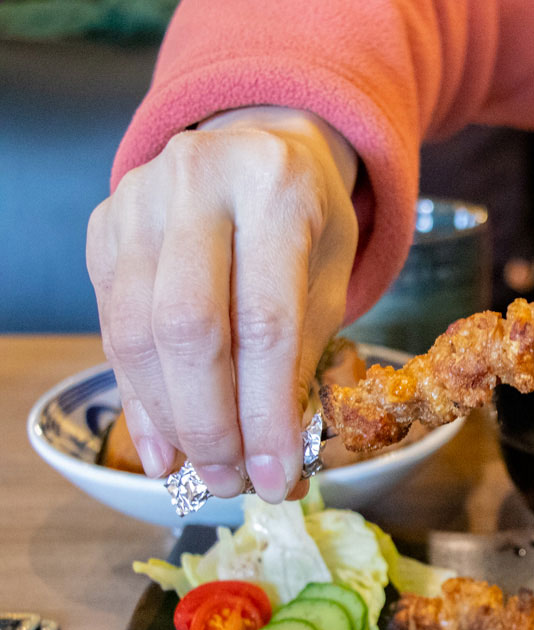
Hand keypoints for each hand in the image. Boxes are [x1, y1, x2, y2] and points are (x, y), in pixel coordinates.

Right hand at [87, 106, 358, 501]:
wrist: (260, 143)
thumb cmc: (307, 220)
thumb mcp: (328, 276)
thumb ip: (301, 357)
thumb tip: (273, 457)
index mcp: (276, 189)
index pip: (266, 320)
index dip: (266, 411)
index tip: (275, 476)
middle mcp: (199, 182)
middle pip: (188, 327)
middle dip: (210, 421)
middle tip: (232, 481)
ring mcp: (139, 199)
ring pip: (136, 330)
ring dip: (169, 417)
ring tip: (203, 469)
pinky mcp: (103, 225)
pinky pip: (111, 324)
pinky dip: (138, 393)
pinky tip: (164, 440)